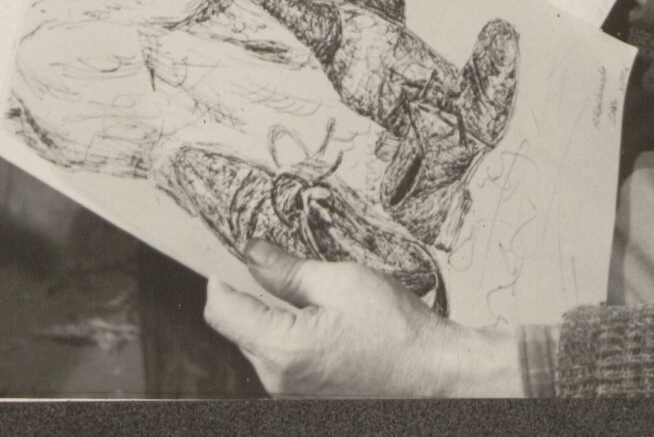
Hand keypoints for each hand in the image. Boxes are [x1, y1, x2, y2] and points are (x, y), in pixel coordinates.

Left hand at [205, 246, 520, 397]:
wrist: (433, 375)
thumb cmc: (395, 330)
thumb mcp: (340, 281)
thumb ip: (288, 270)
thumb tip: (253, 254)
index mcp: (282, 350)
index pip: (223, 312)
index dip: (220, 278)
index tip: (227, 255)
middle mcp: (278, 381)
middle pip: (240, 329)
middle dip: (251, 294)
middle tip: (274, 260)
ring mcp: (292, 394)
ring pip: (262, 345)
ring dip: (273, 315)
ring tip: (311, 291)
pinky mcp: (308, 398)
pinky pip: (283, 361)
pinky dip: (291, 335)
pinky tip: (321, 317)